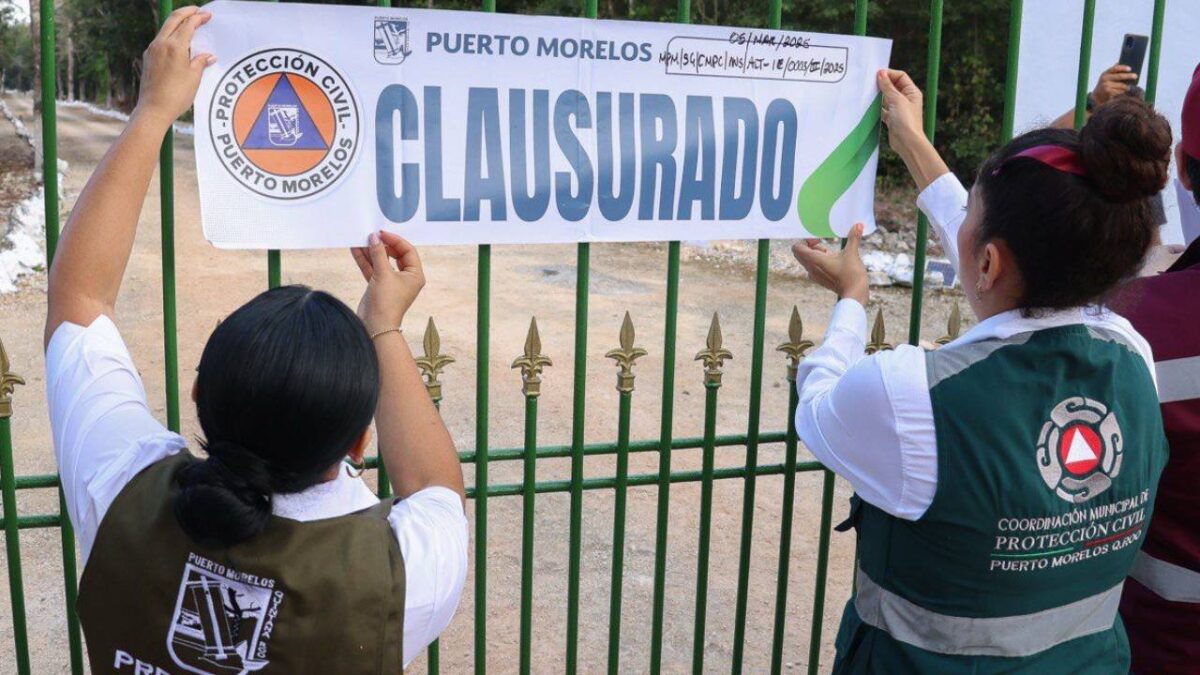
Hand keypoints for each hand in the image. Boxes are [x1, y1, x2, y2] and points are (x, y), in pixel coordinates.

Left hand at [134, 7, 214, 125]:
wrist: (154, 109)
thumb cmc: (176, 95)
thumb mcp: (194, 78)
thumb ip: (200, 62)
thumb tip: (208, 56)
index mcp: (174, 46)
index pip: (188, 24)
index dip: (199, 17)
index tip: (208, 15)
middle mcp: (161, 44)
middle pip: (174, 19)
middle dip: (187, 12)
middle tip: (198, 11)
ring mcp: (152, 50)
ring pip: (166, 29)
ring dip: (178, 23)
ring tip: (190, 25)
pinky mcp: (148, 58)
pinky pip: (161, 40)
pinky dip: (171, 35)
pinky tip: (179, 43)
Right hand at [351, 231, 425, 333]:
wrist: (375, 326)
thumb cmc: (386, 302)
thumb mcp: (383, 274)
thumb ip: (379, 254)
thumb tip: (374, 237)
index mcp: (415, 275)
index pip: (407, 251)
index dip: (395, 240)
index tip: (382, 233)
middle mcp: (405, 277)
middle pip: (395, 254)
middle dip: (382, 245)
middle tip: (371, 236)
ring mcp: (391, 281)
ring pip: (382, 261)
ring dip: (371, 251)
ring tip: (359, 239)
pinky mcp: (378, 285)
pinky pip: (373, 269)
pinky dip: (365, 260)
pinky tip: (355, 249)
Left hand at [792, 223, 868, 304]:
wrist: (855, 295)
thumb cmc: (852, 275)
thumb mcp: (852, 253)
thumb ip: (853, 238)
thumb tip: (858, 224)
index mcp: (814, 260)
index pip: (797, 247)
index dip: (805, 240)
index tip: (819, 239)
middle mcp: (810, 268)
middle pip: (799, 253)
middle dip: (809, 245)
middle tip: (824, 244)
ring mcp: (814, 275)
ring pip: (806, 260)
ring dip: (815, 253)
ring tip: (830, 253)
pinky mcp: (819, 279)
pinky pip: (812, 266)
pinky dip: (818, 261)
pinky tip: (832, 261)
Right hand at [878, 69, 925, 157]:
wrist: (907, 142)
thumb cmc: (906, 121)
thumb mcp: (897, 100)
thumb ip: (888, 87)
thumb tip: (881, 74)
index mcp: (912, 92)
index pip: (900, 76)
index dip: (889, 74)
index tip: (877, 74)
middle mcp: (906, 99)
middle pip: (893, 86)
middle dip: (882, 84)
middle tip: (871, 83)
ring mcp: (899, 109)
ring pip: (887, 97)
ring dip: (879, 95)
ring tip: (869, 93)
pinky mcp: (892, 118)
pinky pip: (883, 109)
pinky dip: (877, 107)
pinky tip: (870, 106)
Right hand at [1092, 64, 1137, 105]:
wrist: (1098, 95)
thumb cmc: (1106, 83)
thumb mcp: (1107, 76)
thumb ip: (1114, 70)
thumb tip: (1123, 62)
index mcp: (1105, 73)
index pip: (1115, 68)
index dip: (1123, 68)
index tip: (1130, 68)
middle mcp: (1105, 79)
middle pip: (1119, 76)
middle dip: (1128, 76)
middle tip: (1135, 76)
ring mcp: (1106, 86)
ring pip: (1121, 85)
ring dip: (1127, 86)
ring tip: (1130, 86)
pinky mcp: (1108, 92)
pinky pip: (1119, 91)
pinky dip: (1123, 91)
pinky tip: (1125, 91)